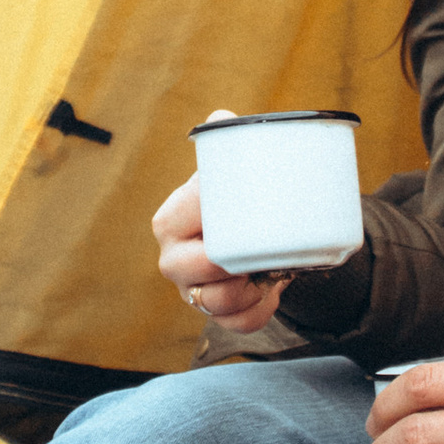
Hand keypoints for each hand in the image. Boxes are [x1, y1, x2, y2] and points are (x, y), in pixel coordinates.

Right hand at [153, 134, 288, 336]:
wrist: (254, 231)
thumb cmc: (236, 196)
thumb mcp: (229, 168)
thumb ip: (225, 140)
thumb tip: (220, 119)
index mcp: (170, 220)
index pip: (180, 223)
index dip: (213, 223)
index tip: (245, 214)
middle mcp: (173, 259)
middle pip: (194, 271)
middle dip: (231, 266)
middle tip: (265, 252)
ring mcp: (192, 290)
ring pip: (215, 303)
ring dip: (248, 293)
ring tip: (273, 273)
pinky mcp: (215, 314)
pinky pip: (234, 324)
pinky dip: (257, 312)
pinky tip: (269, 295)